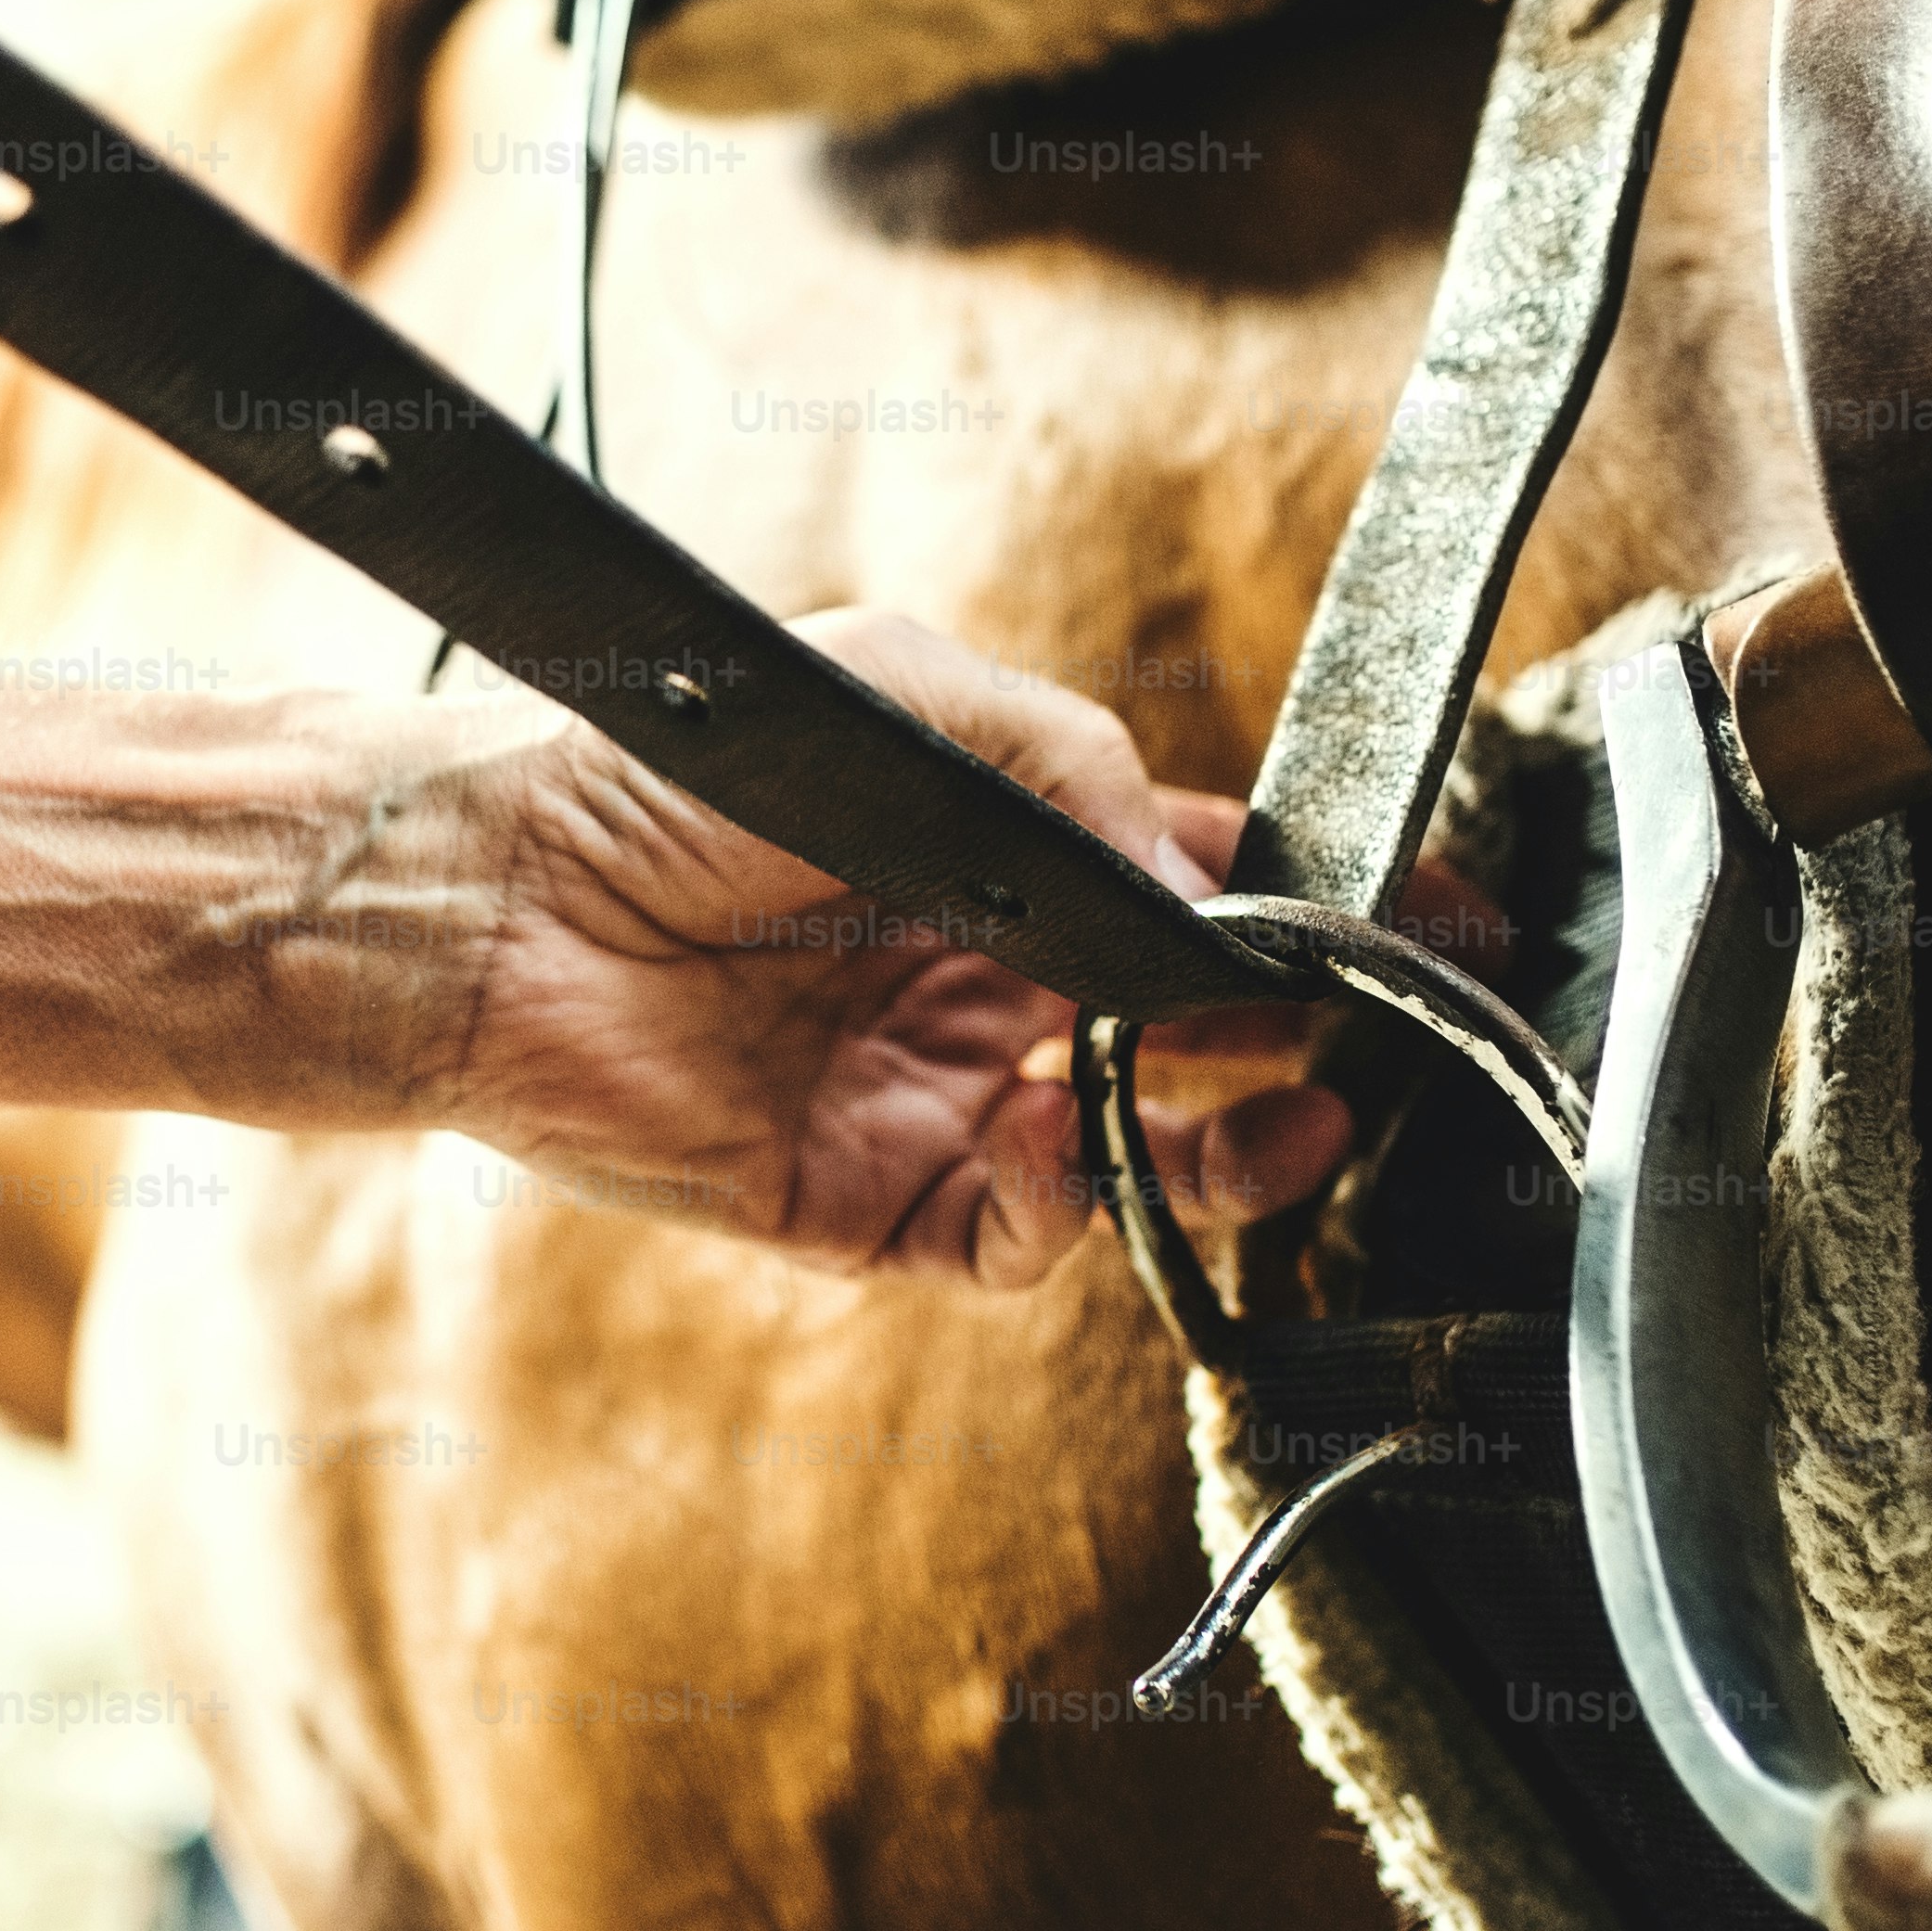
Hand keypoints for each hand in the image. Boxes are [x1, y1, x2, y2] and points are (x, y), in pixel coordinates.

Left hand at [433, 610, 1360, 1287]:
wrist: (506, 895)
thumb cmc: (682, 762)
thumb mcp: (909, 696)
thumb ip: (1071, 762)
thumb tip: (1193, 867)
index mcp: (1003, 862)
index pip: (1195, 894)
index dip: (1314, 916)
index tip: (1425, 927)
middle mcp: (983, 987)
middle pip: (1195, 1039)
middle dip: (1303, 1046)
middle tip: (1382, 1041)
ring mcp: (932, 1101)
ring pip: (1134, 1157)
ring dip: (1229, 1149)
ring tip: (1293, 1121)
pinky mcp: (865, 1204)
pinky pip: (1015, 1234)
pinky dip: (1072, 1204)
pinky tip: (1066, 1137)